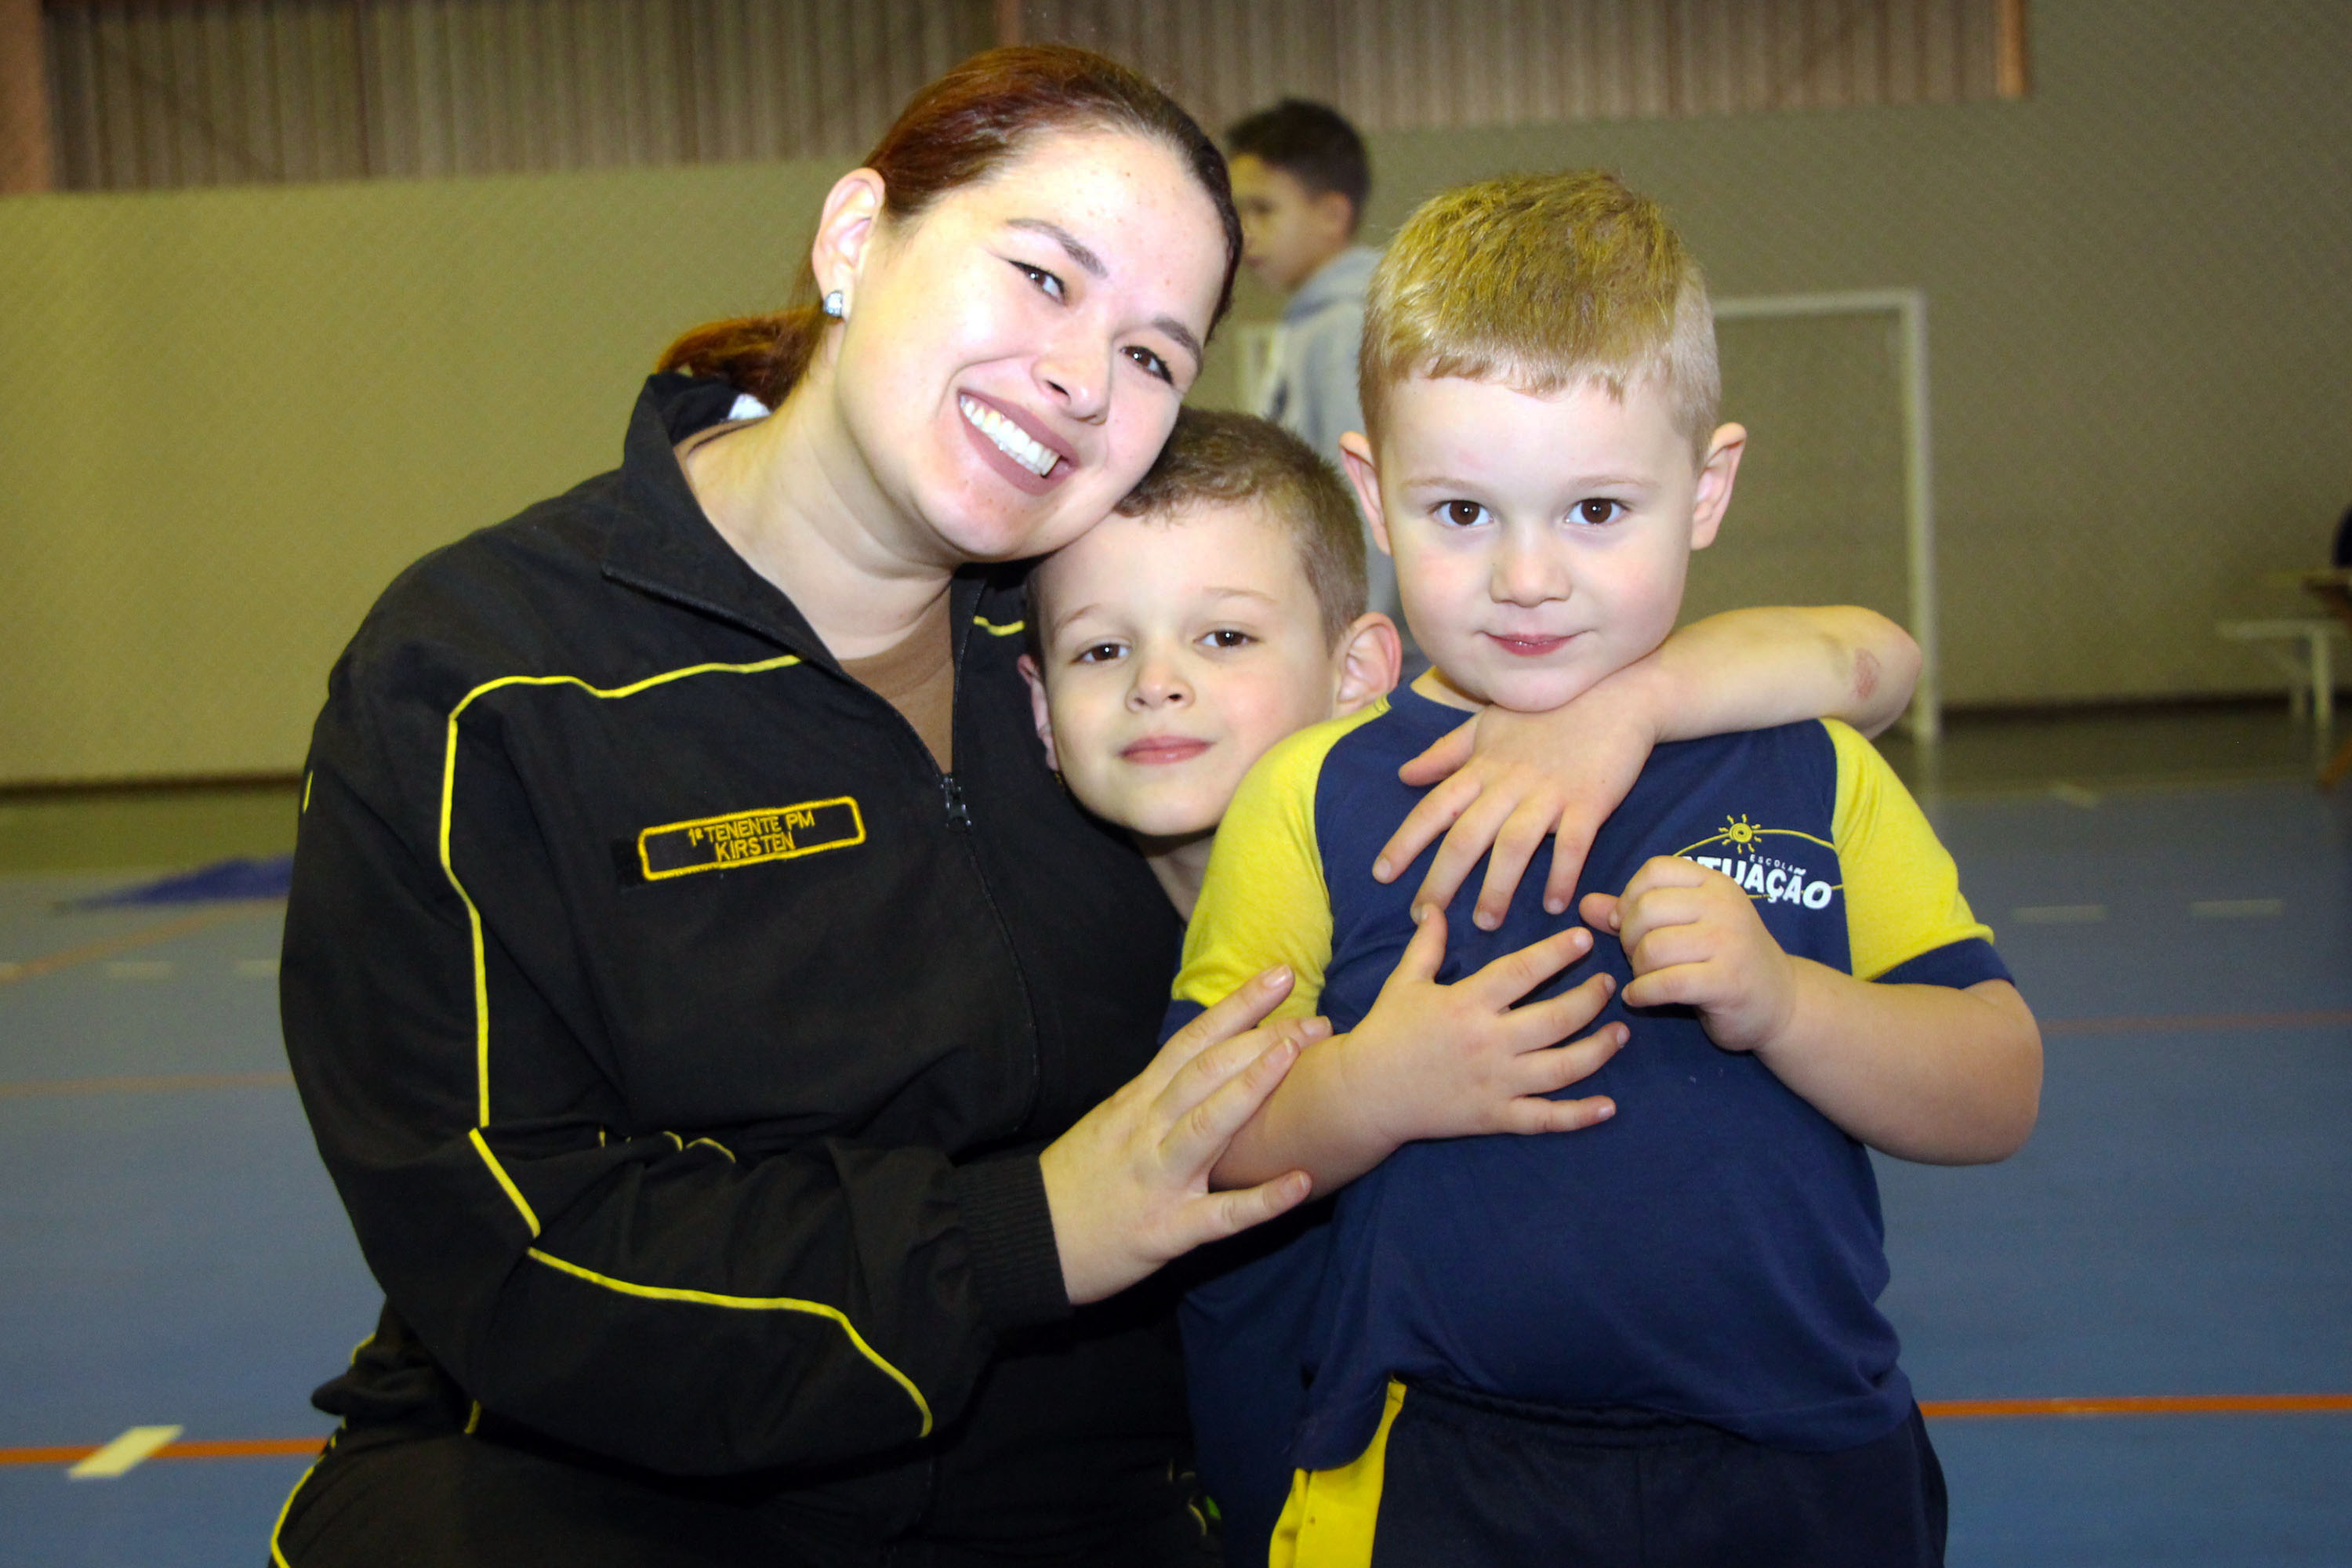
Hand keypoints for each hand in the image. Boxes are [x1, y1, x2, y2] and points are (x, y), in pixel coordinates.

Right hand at [1039, 967, 1320, 1304]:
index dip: (1238, 1006)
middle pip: (1207, 1071)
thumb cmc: (1076, 1181)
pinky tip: (1301, 1182)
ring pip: (1208, 1125)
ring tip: (1296, 1060)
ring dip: (1253, 1089)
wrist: (1027, 1240)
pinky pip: (1219, 1215)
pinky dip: (1261, 1201)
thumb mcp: (1109, 1122)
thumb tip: (1201, 1062)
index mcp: (1137, 1101)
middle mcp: (1147, 1130)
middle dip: (1262, 1040)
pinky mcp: (1165, 1232)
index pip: (1193, 1040)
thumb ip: (1154, 1095)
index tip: (1280, 977)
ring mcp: (1157, 1179)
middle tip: (1316, 1020)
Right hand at [1337, 908, 1624, 1153]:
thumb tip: (1433, 907)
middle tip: (1608, 985)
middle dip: (1590, 999)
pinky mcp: (1495, 1116)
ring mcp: (1496, 1083)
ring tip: (1620, 1032)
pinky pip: (1546, 1118)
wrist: (1364, 1093)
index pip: (1522, 971)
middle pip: (1556, 1019)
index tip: (1583, 939)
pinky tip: (1609, 1106)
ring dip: (1599, 1049)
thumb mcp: (1404, 983)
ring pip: (1562, 1068)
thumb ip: (1426, 945)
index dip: (1556, 953)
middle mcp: (1488, 1042)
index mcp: (1467, 1004)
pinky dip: (1580, 1115)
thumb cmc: (1385, 1033)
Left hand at [1377, 674, 1658, 928]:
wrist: (1616, 694)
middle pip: (1467, 836)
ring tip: (1485, 923)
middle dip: (1442, 879)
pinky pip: (1573, 844)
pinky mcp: (1590, 801)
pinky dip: (1563, 875)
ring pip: (1514, 845)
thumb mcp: (1488, 725)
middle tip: (1424, 916)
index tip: (1381, 874)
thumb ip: (1446, 753)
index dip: (1405, 842)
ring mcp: (1549, 792)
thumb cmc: (1548, 711)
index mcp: (1482, 767)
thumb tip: (1405, 774)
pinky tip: (1555, 905)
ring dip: (1497, 888)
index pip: (1434, 808)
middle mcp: (1509, 782)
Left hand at [1581, 856, 1796, 1053]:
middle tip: (1636, 957)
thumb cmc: (1724, 960)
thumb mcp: (1685, 927)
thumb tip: (1584, 905)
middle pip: (1647, 909)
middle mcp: (1725, 906)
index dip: (1630, 896)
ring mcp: (1730, 942)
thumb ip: (1634, 913)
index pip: (1655, 870)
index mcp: (1714, 883)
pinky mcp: (1728, 982)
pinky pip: (1665, 983)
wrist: (1782, 1003)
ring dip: (1636, 969)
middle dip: (1628, 937)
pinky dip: (1641, 993)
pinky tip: (1639, 998)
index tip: (1626, 923)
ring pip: (1653, 947)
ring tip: (1645, 978)